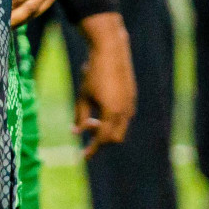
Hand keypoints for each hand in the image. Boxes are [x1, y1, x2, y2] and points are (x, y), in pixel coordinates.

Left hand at [74, 12, 135, 157]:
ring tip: (92, 116)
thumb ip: (80, 115)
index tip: (83, 157)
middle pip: (114, 138)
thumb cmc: (93, 73)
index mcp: (112, 113)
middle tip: (86, 126)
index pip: (102, 139)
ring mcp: (131, 105)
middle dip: (101, 138)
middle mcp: (125, 112)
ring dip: (107, 128)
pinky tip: (102, 107)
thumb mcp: (83, 95)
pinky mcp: (132, 97)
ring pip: (120, 127)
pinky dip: (113, 119)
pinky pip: (124, 116)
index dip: (92, 149)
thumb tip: (76, 132)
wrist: (111, 51)